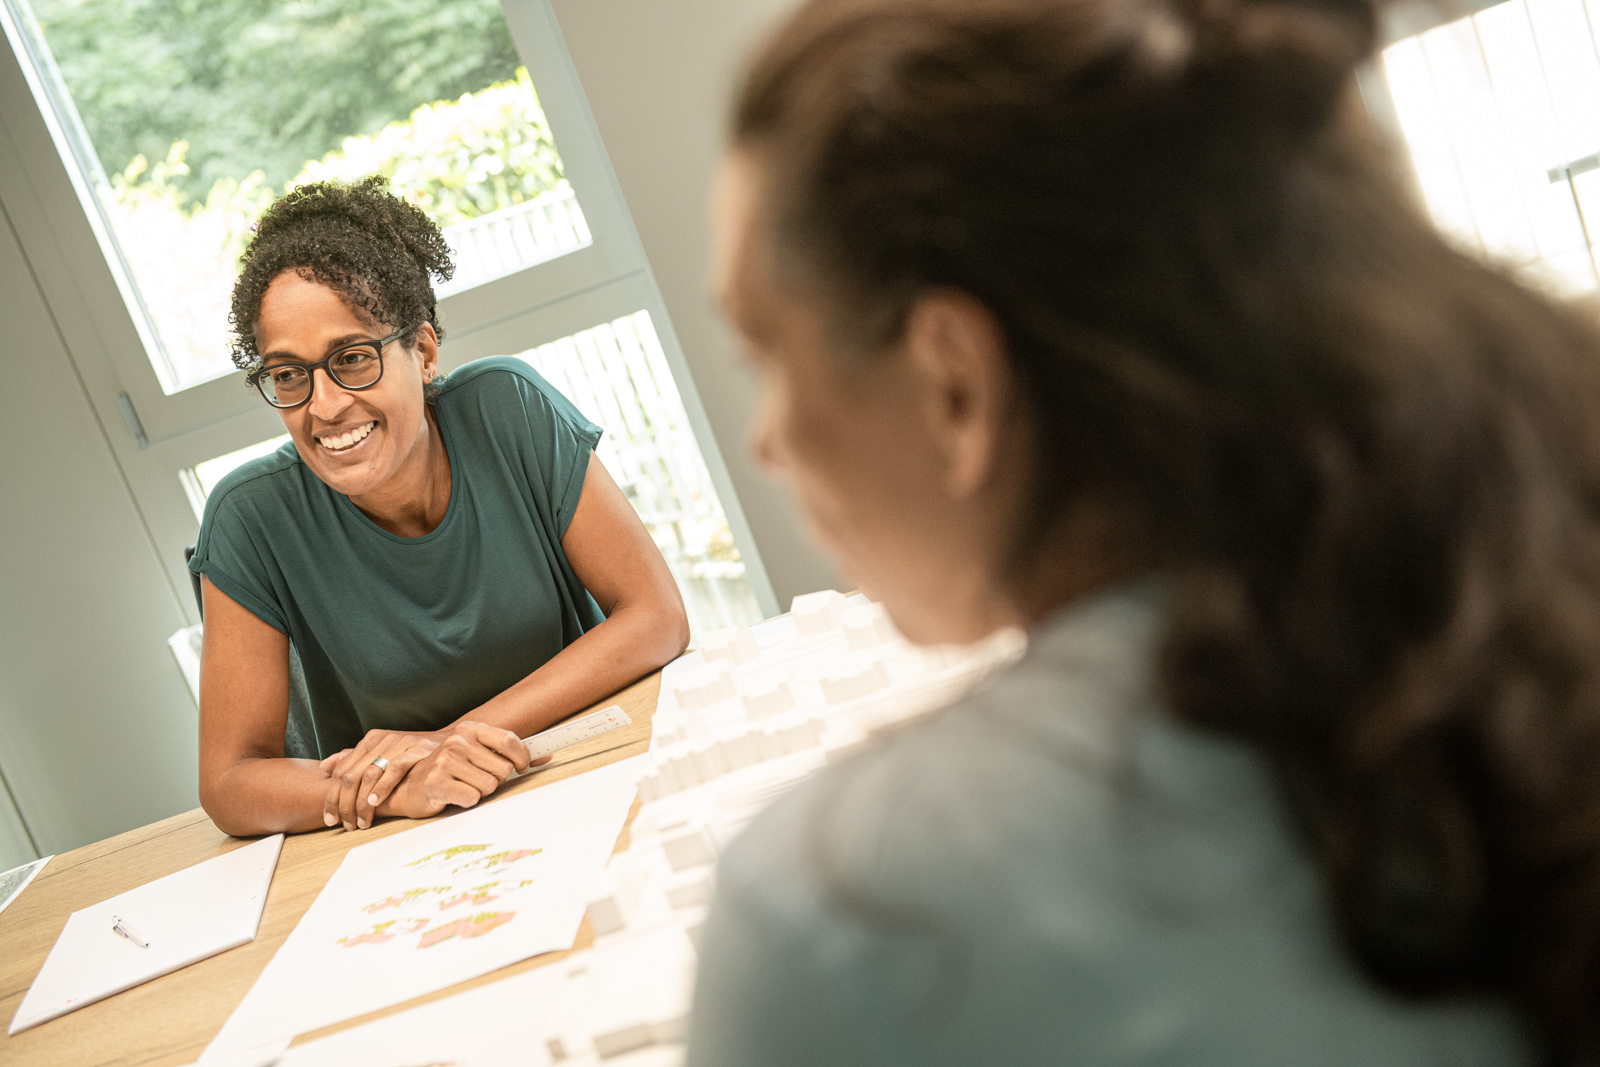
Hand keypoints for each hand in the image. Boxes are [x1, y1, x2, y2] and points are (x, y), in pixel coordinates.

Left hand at [320, 729, 443, 830]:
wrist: (453, 742)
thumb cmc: (415, 753)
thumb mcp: (384, 753)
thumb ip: (355, 759)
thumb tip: (325, 766)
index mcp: (370, 740)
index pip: (340, 771)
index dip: (331, 797)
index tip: (330, 820)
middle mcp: (381, 740)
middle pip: (350, 775)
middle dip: (343, 805)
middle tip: (345, 825)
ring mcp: (399, 743)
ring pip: (368, 774)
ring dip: (361, 802)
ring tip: (361, 821)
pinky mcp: (416, 749)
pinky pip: (394, 769)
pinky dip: (382, 787)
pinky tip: (374, 803)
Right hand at [370, 721, 538, 820]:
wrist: (410, 786)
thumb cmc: (450, 770)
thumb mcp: (478, 754)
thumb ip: (510, 754)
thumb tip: (546, 756)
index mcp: (470, 729)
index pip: (510, 741)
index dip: (522, 758)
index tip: (521, 767)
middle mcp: (458, 741)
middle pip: (503, 769)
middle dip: (494, 779)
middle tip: (475, 779)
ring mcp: (446, 760)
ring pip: (490, 786)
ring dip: (480, 792)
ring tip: (463, 786)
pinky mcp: (437, 781)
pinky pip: (473, 798)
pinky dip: (467, 801)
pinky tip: (454, 795)